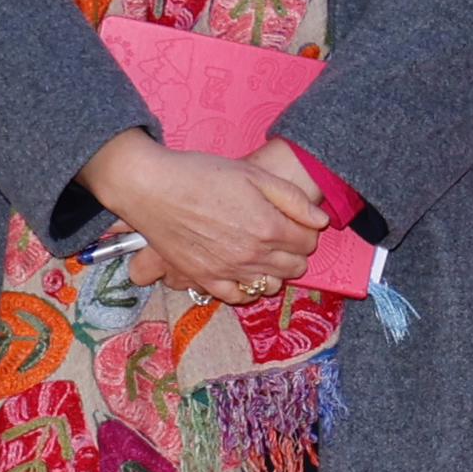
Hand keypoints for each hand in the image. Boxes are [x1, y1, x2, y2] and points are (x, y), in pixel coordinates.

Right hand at [83, 129, 323, 306]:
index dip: (306, 231)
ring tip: (262, 253)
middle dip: (294, 251)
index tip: (296, 223)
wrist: (151, 187)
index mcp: (268, 227)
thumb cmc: (201, 174)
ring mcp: (228, 271)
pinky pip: (237, 297)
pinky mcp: (205, 279)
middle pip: (294, 266)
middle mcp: (252, 255)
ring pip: (270, 285)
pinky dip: (246, 288)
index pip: (308, 243)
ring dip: (274, 271)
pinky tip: (243, 273)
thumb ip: (292, 199)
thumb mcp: (253, 174)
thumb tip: (321, 221)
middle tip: (280, 235)